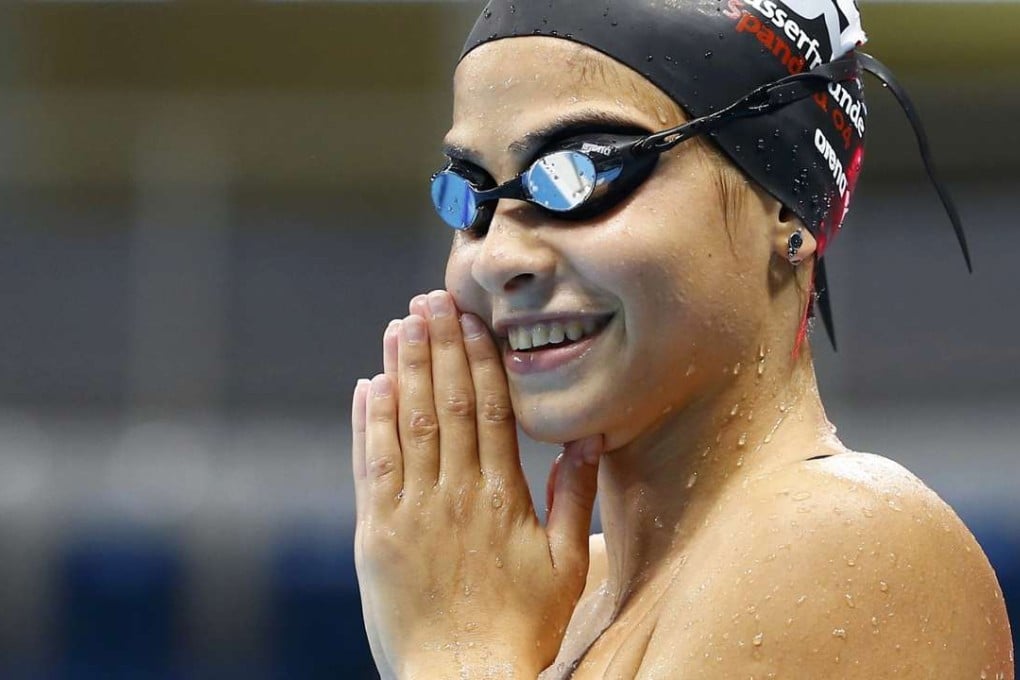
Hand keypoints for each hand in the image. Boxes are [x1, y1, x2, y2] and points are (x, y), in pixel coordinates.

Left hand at [352, 290, 602, 677]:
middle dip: (439, 346)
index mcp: (503, 497)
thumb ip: (574, 498)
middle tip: (429, 300)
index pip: (491, 409)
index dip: (480, 358)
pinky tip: (370, 385)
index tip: (472, 319)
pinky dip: (368, 422)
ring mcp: (412, 512)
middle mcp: (456, 494)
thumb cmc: (521, 627)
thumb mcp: (565, 565)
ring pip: (408, 424)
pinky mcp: (375, 534)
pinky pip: (371, 466)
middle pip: (448, 403)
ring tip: (401, 325)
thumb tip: (586, 437)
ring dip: (404, 369)